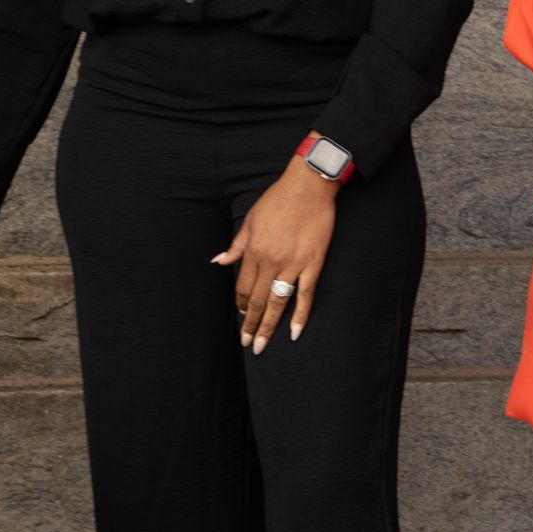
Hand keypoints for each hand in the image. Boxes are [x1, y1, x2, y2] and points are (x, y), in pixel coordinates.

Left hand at [214, 154, 337, 352]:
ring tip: (262, 344)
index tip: (242, 316)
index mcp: (253, 251)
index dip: (242, 304)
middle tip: (247, 344)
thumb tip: (219, 262)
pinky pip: (306, 294)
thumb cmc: (279, 199)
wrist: (308, 186)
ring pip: (278, 302)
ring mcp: (293, 264)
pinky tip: (294, 332)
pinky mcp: (313, 263)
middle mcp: (270, 261)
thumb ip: (236, 245)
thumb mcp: (251, 220)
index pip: (243, 287)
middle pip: (258, 300)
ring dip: (269, 326)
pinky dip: (300, 315)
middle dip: (251, 324)